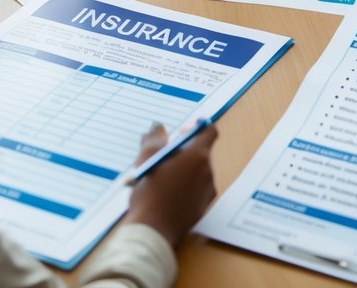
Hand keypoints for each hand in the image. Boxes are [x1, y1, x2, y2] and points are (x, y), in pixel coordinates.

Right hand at [123, 123, 218, 245]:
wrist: (153, 231)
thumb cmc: (150, 192)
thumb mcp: (147, 159)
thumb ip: (154, 138)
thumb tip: (158, 127)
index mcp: (198, 156)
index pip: (209, 132)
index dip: (198, 127)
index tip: (182, 131)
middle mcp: (208, 172)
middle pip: (201, 153)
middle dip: (184, 151)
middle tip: (163, 157)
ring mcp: (207, 192)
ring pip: (197, 172)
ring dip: (183, 170)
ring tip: (159, 179)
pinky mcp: (202, 208)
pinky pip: (196, 190)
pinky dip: (185, 187)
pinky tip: (166, 195)